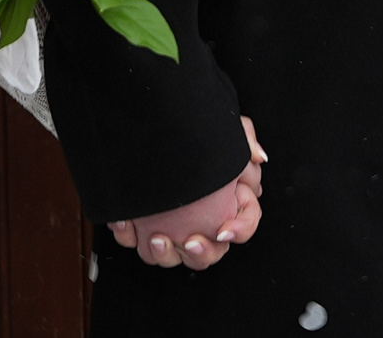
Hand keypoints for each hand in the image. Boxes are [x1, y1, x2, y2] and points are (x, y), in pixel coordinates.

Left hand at [109, 117, 265, 268]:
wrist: (148, 125)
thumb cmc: (188, 130)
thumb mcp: (222, 128)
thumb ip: (244, 139)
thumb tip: (257, 157)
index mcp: (226, 200)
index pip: (245, 223)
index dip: (239, 230)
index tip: (223, 230)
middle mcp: (201, 218)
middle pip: (212, 252)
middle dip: (202, 252)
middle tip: (189, 241)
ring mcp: (172, 225)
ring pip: (174, 257)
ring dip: (164, 254)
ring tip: (156, 238)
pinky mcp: (143, 224)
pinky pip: (136, 242)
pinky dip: (129, 235)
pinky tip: (126, 221)